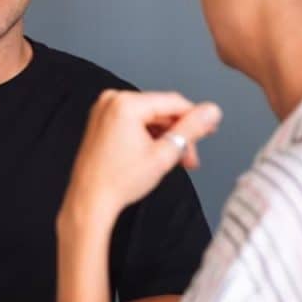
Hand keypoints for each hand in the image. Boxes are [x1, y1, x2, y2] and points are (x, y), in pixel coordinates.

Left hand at [65, 90, 221, 223]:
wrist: (89, 201)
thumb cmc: (118, 182)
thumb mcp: (164, 154)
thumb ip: (191, 129)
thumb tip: (211, 111)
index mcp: (125, 104)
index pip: (173, 102)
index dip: (195, 117)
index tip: (210, 130)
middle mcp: (111, 101)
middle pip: (160, 110)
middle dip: (178, 134)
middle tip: (190, 156)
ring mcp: (104, 110)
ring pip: (148, 118)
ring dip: (165, 137)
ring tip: (175, 160)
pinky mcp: (101, 121)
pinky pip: (133, 122)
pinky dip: (148, 136)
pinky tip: (157, 154)